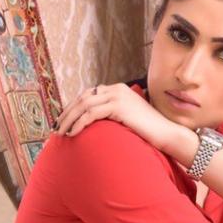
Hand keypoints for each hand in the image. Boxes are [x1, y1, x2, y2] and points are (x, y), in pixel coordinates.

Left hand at [53, 82, 174, 151]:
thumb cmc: (149, 132)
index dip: (73, 108)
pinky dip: (79, 123)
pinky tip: (73, 133)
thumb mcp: (127, 120)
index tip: (63, 121)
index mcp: (117, 89)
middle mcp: (116, 89)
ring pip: (84, 105)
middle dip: (66, 113)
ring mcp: (117, 96)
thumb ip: (112, 116)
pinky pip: (91, 114)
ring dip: (69, 120)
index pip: (88, 95)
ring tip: (61, 133)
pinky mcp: (118, 106)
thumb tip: (94, 125)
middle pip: (83, 98)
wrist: (166, 133)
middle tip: (56, 128)